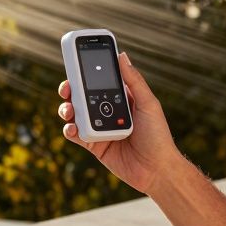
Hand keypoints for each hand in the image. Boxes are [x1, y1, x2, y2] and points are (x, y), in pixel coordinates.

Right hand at [59, 52, 181, 194]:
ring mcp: (98, 128)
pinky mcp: (93, 145)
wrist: (156, 170)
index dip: (86, 72)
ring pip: (75, 114)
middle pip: (82, 96)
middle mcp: (107, 111)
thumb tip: (122, 56)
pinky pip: (75, 134)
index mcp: (121, 98)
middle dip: (70, 89)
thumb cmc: (158, 136)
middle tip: (67, 87)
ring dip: (67, 109)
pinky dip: (69, 129)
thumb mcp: (148, 104)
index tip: (75, 63)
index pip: (100, 81)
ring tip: (69, 110)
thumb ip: (133, 80)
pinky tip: (72, 127)